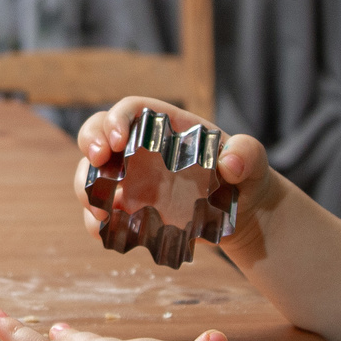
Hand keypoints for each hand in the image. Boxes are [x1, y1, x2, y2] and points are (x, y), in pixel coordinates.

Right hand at [73, 96, 270, 255]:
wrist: (242, 213)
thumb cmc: (245, 176)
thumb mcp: (254, 159)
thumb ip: (247, 153)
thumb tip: (231, 163)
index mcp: (165, 127)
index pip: (130, 110)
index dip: (116, 119)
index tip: (118, 140)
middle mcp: (139, 150)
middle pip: (98, 135)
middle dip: (90, 144)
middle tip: (98, 164)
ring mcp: (130, 181)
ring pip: (91, 174)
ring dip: (86, 188)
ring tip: (99, 207)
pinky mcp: (129, 211)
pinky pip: (101, 214)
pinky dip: (96, 223)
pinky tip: (103, 230)